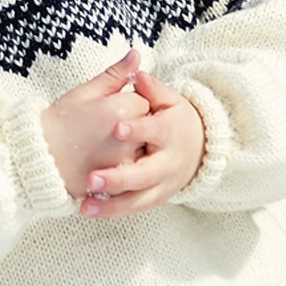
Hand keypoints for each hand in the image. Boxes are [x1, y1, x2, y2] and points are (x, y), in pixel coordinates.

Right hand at [41, 50, 151, 198]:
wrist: (37, 158)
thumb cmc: (59, 122)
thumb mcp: (85, 92)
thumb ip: (115, 74)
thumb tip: (136, 55)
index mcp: (122, 110)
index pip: (144, 101)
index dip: (127, 102)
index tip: (108, 108)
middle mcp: (127, 139)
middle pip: (147, 127)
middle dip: (133, 126)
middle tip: (105, 128)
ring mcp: (123, 164)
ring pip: (142, 151)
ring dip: (130, 147)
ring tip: (103, 145)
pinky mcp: (118, 184)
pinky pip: (132, 173)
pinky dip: (123, 167)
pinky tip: (104, 162)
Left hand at [80, 71, 204, 217]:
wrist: (199, 149)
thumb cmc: (173, 120)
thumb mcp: (169, 100)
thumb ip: (152, 89)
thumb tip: (137, 74)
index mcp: (171, 132)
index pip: (155, 131)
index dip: (138, 130)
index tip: (117, 128)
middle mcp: (168, 162)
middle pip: (145, 174)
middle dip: (119, 178)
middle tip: (92, 179)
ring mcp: (163, 184)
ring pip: (138, 199)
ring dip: (112, 205)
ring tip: (86, 205)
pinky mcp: (155, 198)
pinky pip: (134, 208)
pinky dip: (113, 211)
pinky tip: (89, 210)